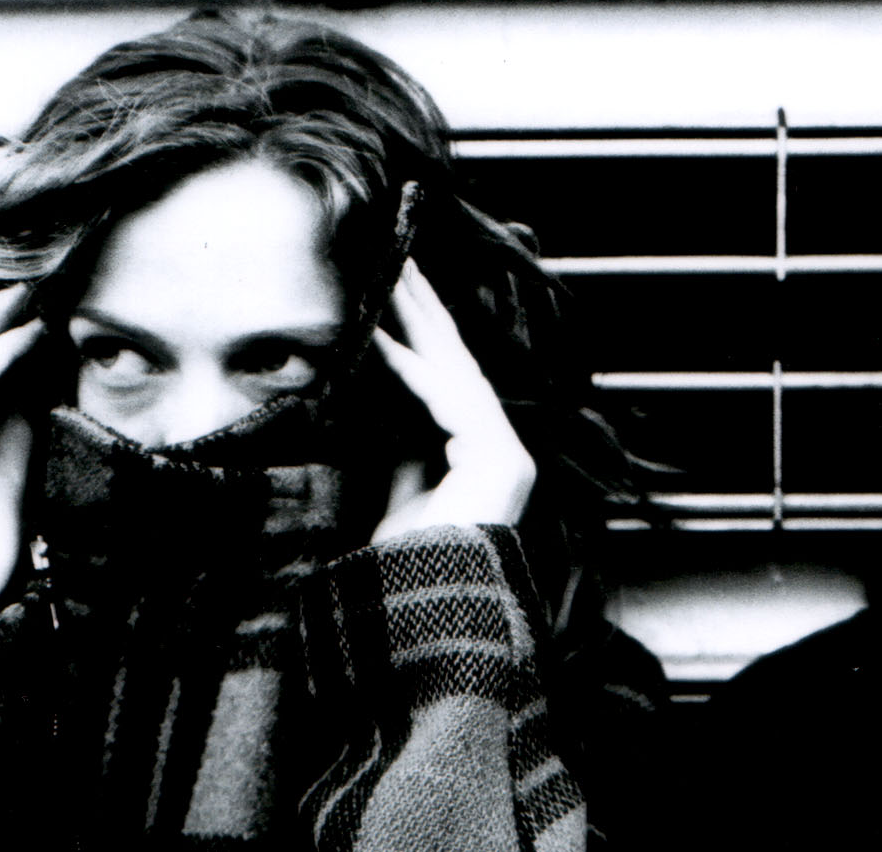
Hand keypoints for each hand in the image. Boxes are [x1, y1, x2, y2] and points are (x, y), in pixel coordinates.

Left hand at [370, 260, 536, 543]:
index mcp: (483, 459)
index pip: (450, 383)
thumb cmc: (410, 570)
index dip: (423, 337)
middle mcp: (502, 450)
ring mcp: (504, 453)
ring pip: (455, 371)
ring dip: (418, 322)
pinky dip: (408, 369)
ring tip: (391, 275)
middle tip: (400, 259)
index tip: (397, 294)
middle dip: (426, 311)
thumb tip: (380, 406)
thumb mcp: (401, 496)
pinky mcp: (493, 458)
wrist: (426, 622)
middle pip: (458, 365)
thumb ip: (402, 453)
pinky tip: (378, 338)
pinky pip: (443, 401)